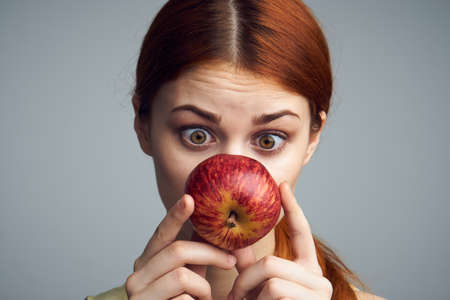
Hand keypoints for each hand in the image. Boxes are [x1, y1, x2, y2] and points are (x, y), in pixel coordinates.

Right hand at [125, 194, 236, 299]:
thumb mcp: (193, 274)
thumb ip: (199, 251)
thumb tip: (220, 227)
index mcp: (148, 261)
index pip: (162, 233)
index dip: (176, 215)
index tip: (190, 198)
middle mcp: (137, 275)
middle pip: (177, 250)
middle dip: (211, 253)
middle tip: (233, 260)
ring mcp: (139, 295)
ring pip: (182, 275)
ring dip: (204, 287)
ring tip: (207, 298)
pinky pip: (184, 299)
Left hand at [227, 181, 332, 299]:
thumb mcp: (257, 288)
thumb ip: (250, 266)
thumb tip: (230, 239)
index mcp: (307, 270)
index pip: (301, 232)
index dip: (292, 208)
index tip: (282, 184)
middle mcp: (319, 280)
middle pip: (271, 262)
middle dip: (245, 279)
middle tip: (233, 295)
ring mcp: (319, 294)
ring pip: (271, 278)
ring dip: (249, 294)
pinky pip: (274, 291)